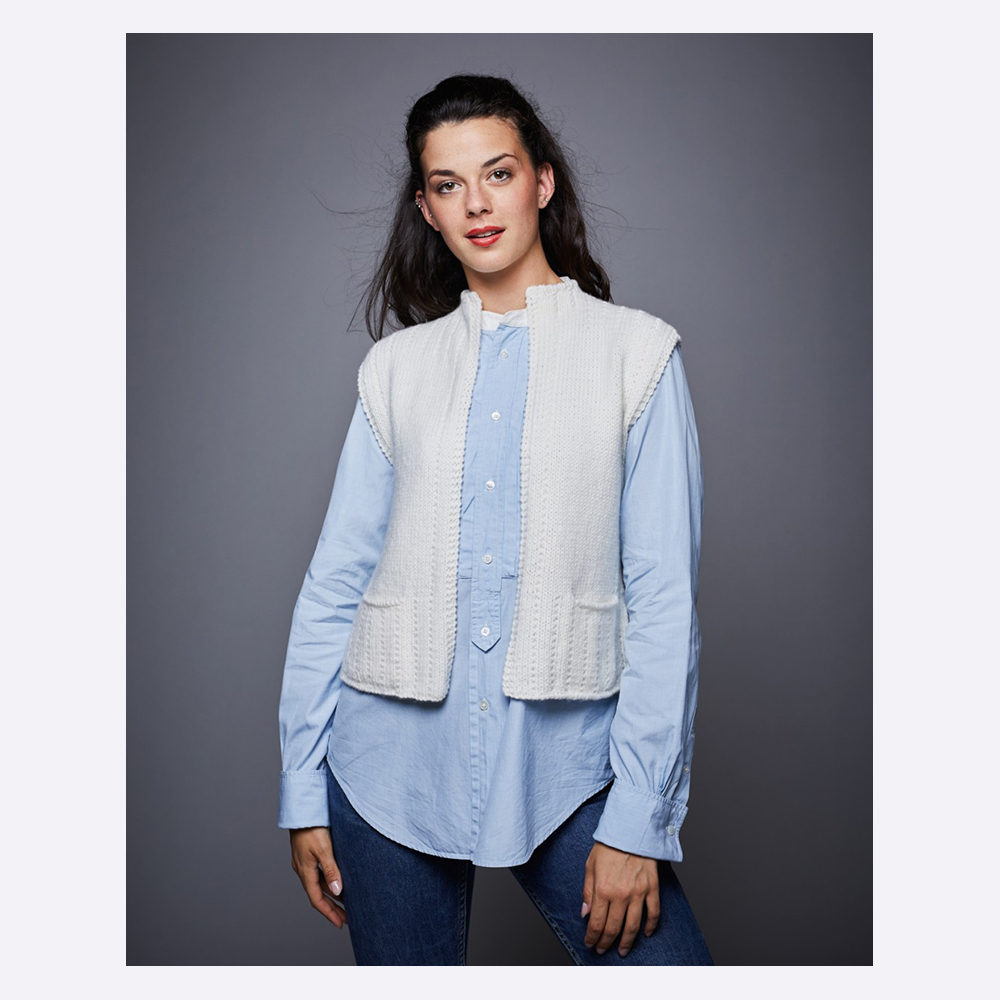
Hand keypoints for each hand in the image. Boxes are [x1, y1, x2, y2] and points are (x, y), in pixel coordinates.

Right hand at [289, 827, 346, 928]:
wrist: (301, 809)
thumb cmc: (311, 827)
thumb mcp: (323, 849)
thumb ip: (331, 870)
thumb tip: (338, 891)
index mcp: (305, 871)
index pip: (317, 899)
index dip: (329, 913)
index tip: (340, 923)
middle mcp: (303, 869)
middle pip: (319, 894)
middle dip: (332, 908)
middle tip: (346, 919)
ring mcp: (304, 862)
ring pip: (319, 884)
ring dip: (332, 894)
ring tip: (346, 903)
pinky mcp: (308, 853)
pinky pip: (319, 873)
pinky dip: (329, 881)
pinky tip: (338, 881)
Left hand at [582, 841, 659, 956]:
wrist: (630, 829)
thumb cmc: (608, 845)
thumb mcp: (590, 865)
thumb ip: (588, 892)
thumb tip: (585, 914)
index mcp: (603, 889)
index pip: (596, 923)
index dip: (592, 937)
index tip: (590, 943)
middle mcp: (621, 895)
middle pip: (613, 928)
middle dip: (606, 943)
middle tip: (602, 950)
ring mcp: (638, 893)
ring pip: (633, 926)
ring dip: (627, 942)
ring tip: (622, 950)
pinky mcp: (652, 888)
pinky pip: (653, 913)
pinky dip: (651, 926)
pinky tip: (646, 934)